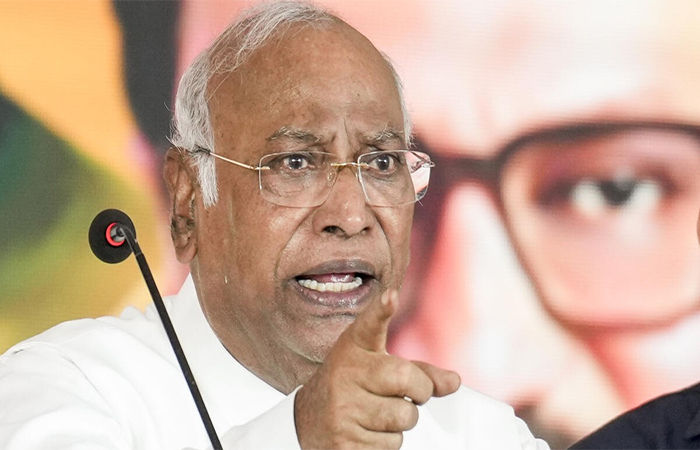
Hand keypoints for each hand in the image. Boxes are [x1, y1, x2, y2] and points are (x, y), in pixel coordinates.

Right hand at [294, 290, 460, 448]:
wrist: (308, 420)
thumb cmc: (352, 386)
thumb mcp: (377, 367)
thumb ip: (418, 371)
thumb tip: (454, 382)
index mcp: (353, 349)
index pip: (368, 326)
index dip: (381, 311)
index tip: (390, 296)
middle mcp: (345, 374)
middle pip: (407, 381)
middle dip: (420, 391)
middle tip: (410, 394)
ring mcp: (342, 409)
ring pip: (404, 419)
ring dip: (401, 422)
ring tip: (377, 413)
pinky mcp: (344, 441)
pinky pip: (391, 445)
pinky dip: (386, 442)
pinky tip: (366, 431)